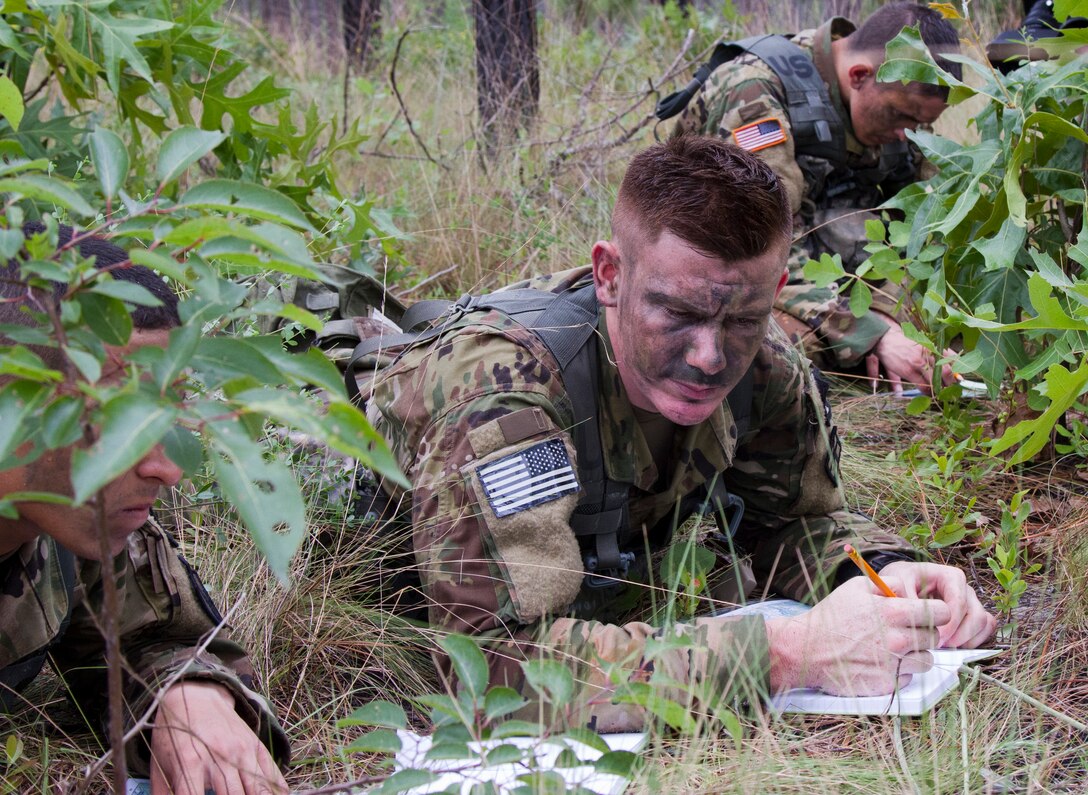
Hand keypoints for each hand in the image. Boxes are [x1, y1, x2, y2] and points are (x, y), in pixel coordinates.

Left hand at [150, 681, 286, 794]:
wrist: (195, 695)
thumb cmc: (173, 734)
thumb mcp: (159, 764)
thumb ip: (162, 794)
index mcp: (189, 762)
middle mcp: (219, 756)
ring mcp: (241, 750)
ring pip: (258, 788)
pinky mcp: (255, 746)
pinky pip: (272, 773)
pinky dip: (277, 790)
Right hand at [766, 575, 950, 695]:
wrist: (806, 650)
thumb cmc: (830, 617)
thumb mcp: (855, 587)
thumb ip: (888, 583)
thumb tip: (908, 588)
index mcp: (894, 612)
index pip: (940, 612)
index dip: (935, 612)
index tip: (926, 614)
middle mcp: (899, 639)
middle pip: (934, 637)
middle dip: (923, 633)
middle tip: (904, 631)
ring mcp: (894, 664)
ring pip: (926, 660)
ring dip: (915, 655)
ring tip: (894, 649)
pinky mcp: (887, 684)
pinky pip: (908, 678)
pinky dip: (900, 672)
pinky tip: (882, 663)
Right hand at [866, 312, 953, 394]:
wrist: (886, 341)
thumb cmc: (905, 343)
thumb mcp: (923, 343)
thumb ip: (936, 351)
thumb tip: (953, 360)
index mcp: (934, 346)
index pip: (953, 358)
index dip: (958, 369)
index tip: (960, 378)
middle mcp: (929, 354)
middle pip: (947, 371)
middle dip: (951, 382)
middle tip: (951, 388)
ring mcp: (919, 363)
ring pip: (936, 380)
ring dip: (940, 389)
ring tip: (941, 393)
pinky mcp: (909, 372)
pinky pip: (923, 386)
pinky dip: (928, 391)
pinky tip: (928, 393)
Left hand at [878, 561, 996, 648]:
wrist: (902, 582)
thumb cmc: (902, 580)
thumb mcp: (899, 584)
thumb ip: (907, 601)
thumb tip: (919, 624)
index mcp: (951, 577)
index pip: (959, 603)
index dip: (949, 624)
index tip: (934, 637)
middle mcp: (965, 589)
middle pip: (976, 616)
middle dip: (959, 635)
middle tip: (939, 645)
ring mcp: (971, 602)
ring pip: (983, 623)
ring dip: (967, 640)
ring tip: (944, 647)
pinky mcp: (973, 615)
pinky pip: (986, 629)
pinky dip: (974, 641)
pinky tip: (953, 646)